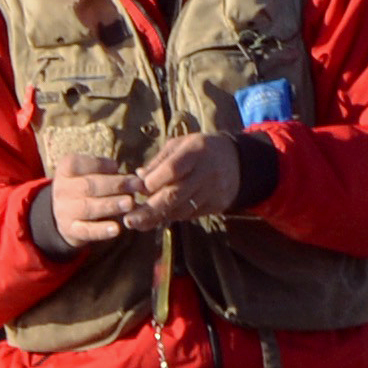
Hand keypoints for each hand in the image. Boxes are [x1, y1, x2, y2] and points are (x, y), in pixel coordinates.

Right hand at [33, 158, 129, 254]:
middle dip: (114, 185)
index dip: (100, 165)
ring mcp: (64, 211)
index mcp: (65, 169)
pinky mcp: (71, 230)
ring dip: (111, 205)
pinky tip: (116, 229)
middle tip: (136, 185)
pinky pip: (87, 231)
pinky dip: (101, 230)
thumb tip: (131, 177)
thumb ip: (107, 171)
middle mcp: (62, 190)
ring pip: (88, 207)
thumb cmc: (86, 187)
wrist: (66, 214)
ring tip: (130, 203)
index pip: (79, 164)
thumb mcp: (90, 173)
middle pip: (88, 186)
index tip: (118, 166)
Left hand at [131, 125, 252, 224]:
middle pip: (175, 195)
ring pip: (182, 209)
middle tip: (129, 220)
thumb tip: (138, 177)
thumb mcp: (180, 145)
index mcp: (196, 151)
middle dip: (150, 210)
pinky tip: (160, 216)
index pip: (173, 169)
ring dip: (159, 217)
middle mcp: (206, 172)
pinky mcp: (218, 206)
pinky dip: (173, 216)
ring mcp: (213, 191)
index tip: (137, 189)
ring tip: (138, 222)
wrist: (238, 161)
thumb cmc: (201, 150)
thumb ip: (159, 161)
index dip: (154, 181)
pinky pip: (191, 215)